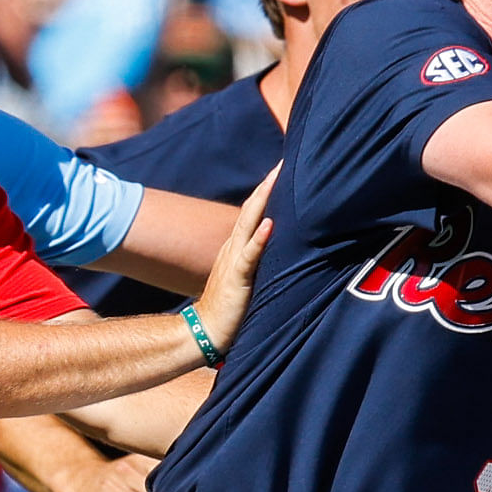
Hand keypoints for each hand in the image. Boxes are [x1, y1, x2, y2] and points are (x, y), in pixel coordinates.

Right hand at [192, 173, 276, 353]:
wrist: (206, 330)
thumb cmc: (230, 306)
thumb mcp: (247, 276)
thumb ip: (258, 259)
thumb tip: (277, 247)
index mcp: (237, 247)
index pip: (255, 212)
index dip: (267, 190)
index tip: (284, 169)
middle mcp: (234, 247)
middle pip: (252, 209)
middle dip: (268, 185)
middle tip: (284, 161)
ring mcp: (234, 260)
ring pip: (250, 224)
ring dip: (263, 200)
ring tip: (275, 178)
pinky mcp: (237, 278)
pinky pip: (249, 256)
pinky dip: (259, 239)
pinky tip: (269, 224)